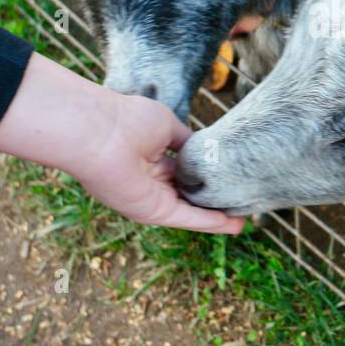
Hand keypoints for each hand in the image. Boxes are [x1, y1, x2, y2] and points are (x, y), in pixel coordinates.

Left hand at [73, 94, 243, 232]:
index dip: (204, 175)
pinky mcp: (151, 211)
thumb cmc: (128, 121)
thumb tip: (204, 149)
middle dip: (212, 200)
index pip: (184, 171)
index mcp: (152, 155)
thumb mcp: (166, 125)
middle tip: (240, 204)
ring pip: (190, 210)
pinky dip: (208, 222)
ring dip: (215, 218)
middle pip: (188, 194)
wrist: (101, 133)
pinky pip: (186, 217)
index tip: (227, 177)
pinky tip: (231, 224)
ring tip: (242, 222)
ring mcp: (151, 197)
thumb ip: (186, 141)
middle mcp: (151, 179)